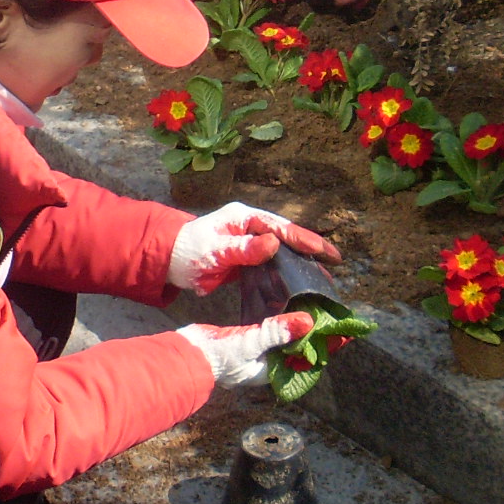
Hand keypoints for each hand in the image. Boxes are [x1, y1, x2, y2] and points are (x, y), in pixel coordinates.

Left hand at [168, 202, 341, 295]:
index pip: (280, 227)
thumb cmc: (188, 252)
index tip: (325, 251)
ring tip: (324, 278)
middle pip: (287, 237)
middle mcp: (250, 227)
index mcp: (244, 217)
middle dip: (311, 250)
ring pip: (282, 252)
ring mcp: (249, 242)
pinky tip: (299, 286)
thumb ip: (244, 249)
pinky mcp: (246, 259)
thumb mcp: (215, 252)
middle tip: (335, 262)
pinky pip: (271, 264)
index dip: (304, 240)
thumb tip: (275, 243)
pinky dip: (286, 273)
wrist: (168, 260)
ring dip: (301, 263)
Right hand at [176, 312, 313, 387]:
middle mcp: (267, 365)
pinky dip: (278, 323)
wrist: (188, 354)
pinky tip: (284, 308)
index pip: (304, 361)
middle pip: (296, 349)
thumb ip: (278, 332)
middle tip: (324, 312)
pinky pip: (269, 333)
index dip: (319, 346)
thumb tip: (308, 321)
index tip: (334, 329)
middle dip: (308, 334)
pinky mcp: (247, 342)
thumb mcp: (252, 342)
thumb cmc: (219, 356)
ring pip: (283, 340)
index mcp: (272, 372)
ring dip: (294, 327)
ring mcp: (256, 355)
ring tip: (309, 307)